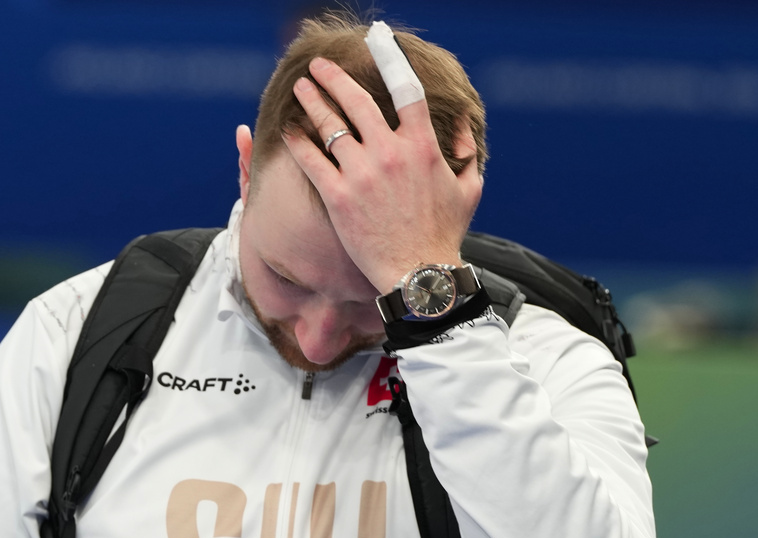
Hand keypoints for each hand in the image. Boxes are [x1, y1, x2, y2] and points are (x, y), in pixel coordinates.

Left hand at [283, 56, 482, 293]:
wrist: (419, 274)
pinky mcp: (338, 196)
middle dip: (334, 78)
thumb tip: (461, 123)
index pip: (406, 91)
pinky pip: (311, 160)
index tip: (377, 43)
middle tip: (318, 66)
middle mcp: (390, 153)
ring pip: (330, 125)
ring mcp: (361, 174)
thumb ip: (465, 151)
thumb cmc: (444, 233)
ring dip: (312, 102)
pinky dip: (297, 141)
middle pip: (358, 100)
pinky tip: (288, 130)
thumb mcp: (469, 188)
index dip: (390, 61)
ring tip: (300, 89)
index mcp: (422, 147)